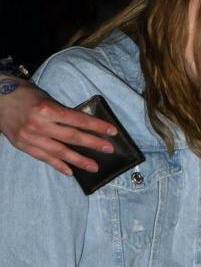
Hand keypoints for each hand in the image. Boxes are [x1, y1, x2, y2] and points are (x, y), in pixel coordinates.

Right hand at [0, 79, 116, 174]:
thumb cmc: (25, 95)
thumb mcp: (47, 98)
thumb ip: (63, 112)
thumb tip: (85, 125)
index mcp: (47, 109)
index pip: (78, 119)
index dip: (97, 126)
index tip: (112, 132)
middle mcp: (39, 124)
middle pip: (72, 136)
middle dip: (92, 143)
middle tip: (109, 149)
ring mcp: (30, 137)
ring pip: (59, 151)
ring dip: (79, 160)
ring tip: (94, 167)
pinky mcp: (23, 146)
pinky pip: (44, 158)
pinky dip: (58, 165)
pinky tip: (71, 172)